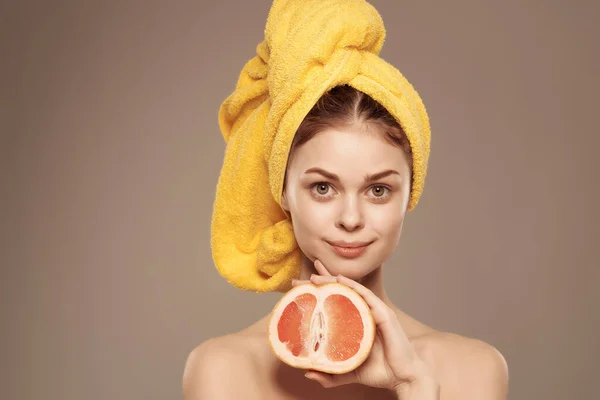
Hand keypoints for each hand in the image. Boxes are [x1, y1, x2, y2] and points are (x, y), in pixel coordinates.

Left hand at [292, 259, 438, 397]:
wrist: (403, 379)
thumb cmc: (380, 372)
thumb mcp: (348, 372)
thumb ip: (330, 375)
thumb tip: (307, 372)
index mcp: (357, 321)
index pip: (336, 300)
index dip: (319, 291)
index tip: (299, 287)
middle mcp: (366, 312)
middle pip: (340, 291)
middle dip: (320, 283)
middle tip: (298, 280)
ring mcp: (375, 311)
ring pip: (351, 290)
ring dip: (332, 280)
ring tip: (314, 277)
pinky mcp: (384, 314)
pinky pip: (366, 296)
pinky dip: (353, 286)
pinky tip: (339, 279)